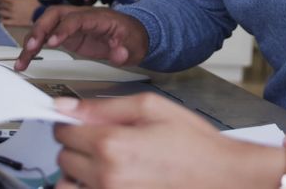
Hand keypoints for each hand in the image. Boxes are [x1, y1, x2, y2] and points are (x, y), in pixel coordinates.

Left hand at [0, 0, 40, 26]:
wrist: (39, 16)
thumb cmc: (34, 5)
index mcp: (15, 1)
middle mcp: (12, 8)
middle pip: (0, 4)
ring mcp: (12, 16)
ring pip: (0, 13)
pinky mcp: (14, 22)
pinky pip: (4, 22)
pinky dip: (1, 20)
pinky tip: (2, 18)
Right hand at [14, 6, 148, 69]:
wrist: (133, 35)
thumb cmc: (133, 38)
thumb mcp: (135, 46)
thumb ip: (126, 50)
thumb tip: (119, 53)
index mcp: (99, 17)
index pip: (77, 19)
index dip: (63, 29)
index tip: (52, 42)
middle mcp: (82, 17)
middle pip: (55, 14)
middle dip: (40, 29)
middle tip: (31, 47)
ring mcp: (73, 25)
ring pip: (46, 25)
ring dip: (32, 40)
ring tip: (23, 60)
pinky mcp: (67, 35)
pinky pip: (46, 37)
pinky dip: (34, 48)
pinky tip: (25, 60)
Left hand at [52, 94, 253, 188]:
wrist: (222, 177)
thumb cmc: (194, 146)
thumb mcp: (151, 108)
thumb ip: (104, 106)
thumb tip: (66, 105)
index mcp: (112, 144)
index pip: (63, 131)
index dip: (71, 122)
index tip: (82, 123)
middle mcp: (106, 176)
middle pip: (63, 158)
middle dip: (77, 146)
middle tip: (102, 141)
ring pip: (66, 185)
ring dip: (77, 174)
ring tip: (101, 165)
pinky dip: (91, 188)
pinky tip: (111, 179)